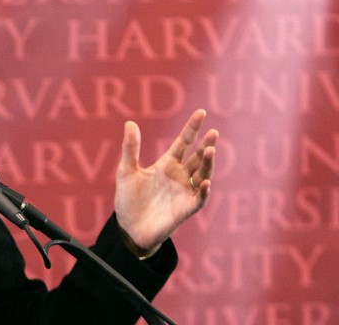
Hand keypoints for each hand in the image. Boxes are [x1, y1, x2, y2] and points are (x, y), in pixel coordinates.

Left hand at [114, 109, 216, 255]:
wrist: (128, 227)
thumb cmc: (128, 199)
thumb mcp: (126, 170)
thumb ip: (130, 148)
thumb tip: (129, 123)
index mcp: (167, 164)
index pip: (184, 142)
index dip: (192, 128)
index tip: (201, 112)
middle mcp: (179, 176)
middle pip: (197, 157)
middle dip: (206, 145)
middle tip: (213, 133)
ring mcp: (184, 192)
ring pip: (203, 175)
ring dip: (208, 164)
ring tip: (210, 150)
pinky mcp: (185, 209)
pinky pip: (199, 199)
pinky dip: (204, 190)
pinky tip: (206, 181)